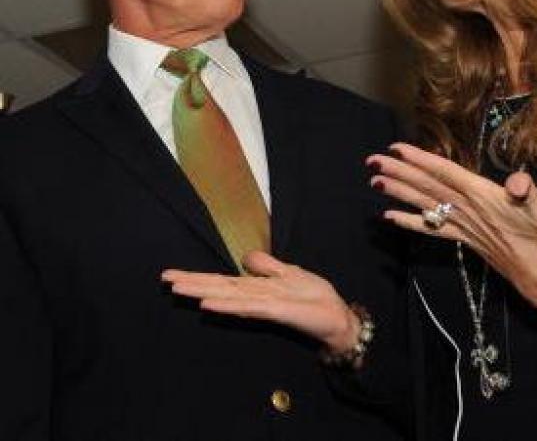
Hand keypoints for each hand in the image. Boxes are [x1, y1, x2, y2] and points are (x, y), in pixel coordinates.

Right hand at [162, 251, 359, 352]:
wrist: (336, 317)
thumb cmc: (313, 297)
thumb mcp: (290, 272)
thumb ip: (267, 265)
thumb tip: (244, 257)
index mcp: (257, 287)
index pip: (222, 280)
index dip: (198, 277)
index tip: (172, 274)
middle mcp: (255, 297)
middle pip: (219, 287)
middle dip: (192, 283)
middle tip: (165, 278)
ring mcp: (263, 304)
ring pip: (228, 296)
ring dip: (203, 292)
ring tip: (179, 287)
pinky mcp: (275, 311)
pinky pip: (248, 307)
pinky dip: (227, 306)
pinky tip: (209, 305)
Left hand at [368, 143, 536, 319]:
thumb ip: (527, 191)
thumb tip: (516, 184)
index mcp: (483, 196)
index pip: (444, 172)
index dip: (420, 160)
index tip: (396, 148)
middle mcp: (468, 211)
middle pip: (426, 187)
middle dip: (399, 172)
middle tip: (372, 161)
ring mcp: (464, 227)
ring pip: (425, 205)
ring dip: (399, 193)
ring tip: (375, 182)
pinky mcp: (466, 240)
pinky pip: (432, 229)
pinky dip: (410, 222)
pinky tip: (391, 217)